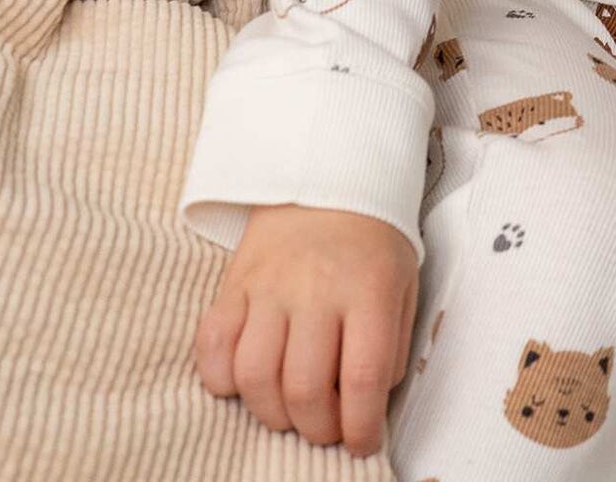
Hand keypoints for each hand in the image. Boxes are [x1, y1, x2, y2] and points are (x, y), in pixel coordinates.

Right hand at [196, 204, 418, 456]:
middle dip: (316, 428)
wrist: (329, 174)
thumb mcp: (403, 280)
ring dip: (271, 412)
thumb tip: (369, 403)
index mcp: (368, 287)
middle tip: (326, 429)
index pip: (363, 377)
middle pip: (304, 387)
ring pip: (254, 377)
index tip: (362, 442)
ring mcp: (269, 286)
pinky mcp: (234, 283)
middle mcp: (316, 289)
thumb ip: (391, 342)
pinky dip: (221, 380)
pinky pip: (212, 346)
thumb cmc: (373, 237)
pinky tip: (243, 382)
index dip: (361, 426)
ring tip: (289, 409)